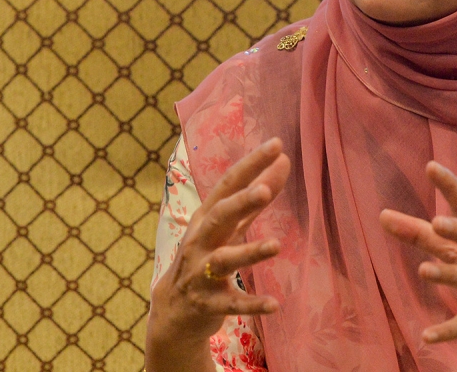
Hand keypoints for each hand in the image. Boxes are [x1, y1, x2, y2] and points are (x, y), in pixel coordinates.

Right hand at [145, 138, 290, 371]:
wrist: (173, 312)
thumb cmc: (206, 257)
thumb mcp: (228, 226)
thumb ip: (256, 196)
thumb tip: (283, 161)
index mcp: (207, 217)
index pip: (229, 184)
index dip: (251, 164)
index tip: (276, 144)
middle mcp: (200, 241)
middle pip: (219, 216)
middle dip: (240, 202)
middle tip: (264, 190)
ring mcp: (201, 273)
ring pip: (224, 259)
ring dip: (249, 252)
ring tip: (276, 245)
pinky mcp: (208, 304)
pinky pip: (231, 303)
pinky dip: (252, 303)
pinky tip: (275, 304)